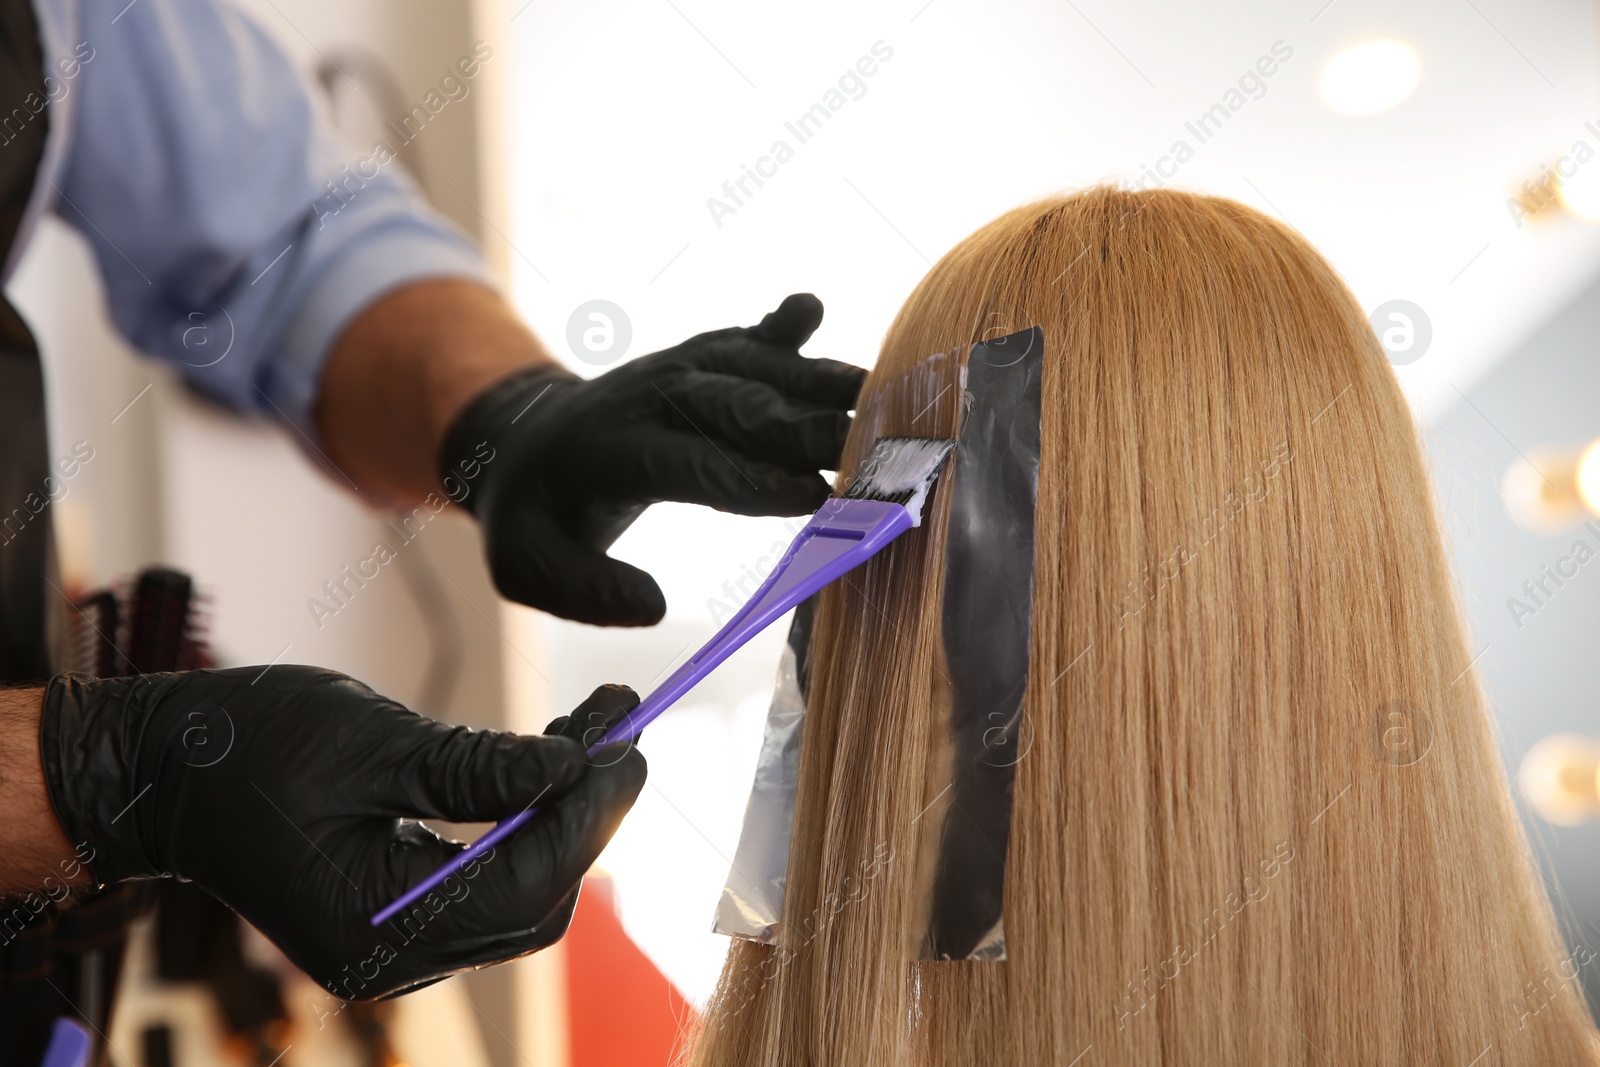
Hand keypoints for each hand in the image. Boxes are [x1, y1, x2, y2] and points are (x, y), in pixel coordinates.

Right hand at [38, 666, 645, 998]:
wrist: (162, 770)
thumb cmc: (248, 746)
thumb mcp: (372, 740)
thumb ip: (479, 765)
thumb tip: (576, 770)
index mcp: (375, 923)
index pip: (526, 885)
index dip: (589, 816)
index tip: (631, 746)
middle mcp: (390, 957)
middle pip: (535, 904)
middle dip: (586, 817)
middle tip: (621, 733)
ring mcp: (391, 946)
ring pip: (517, 897)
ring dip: (562, 818)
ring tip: (593, 734)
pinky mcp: (392, 919)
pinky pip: (483, 887)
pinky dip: (522, 829)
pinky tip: (542, 766)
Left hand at [439, 293, 865, 624]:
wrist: (520, 440)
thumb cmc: (534, 515)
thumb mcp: (528, 567)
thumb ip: (584, 590)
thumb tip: (652, 607)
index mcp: (608, 451)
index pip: (691, 464)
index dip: (752, 480)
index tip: (812, 496)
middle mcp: (647, 398)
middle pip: (734, 408)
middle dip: (802, 428)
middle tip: (867, 450)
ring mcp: (673, 369)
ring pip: (749, 368)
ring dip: (812, 380)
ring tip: (875, 394)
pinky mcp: (696, 359)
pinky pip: (741, 338)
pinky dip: (778, 326)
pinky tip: (810, 307)